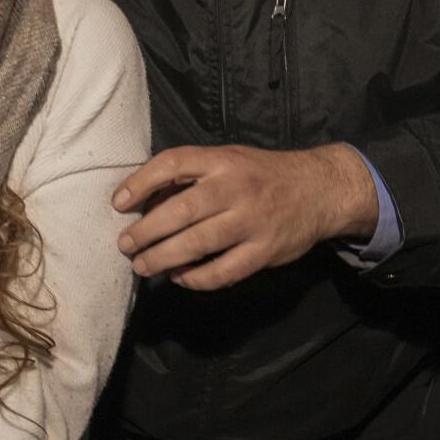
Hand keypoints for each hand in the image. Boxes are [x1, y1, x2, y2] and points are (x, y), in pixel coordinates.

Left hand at [111, 144, 376, 288]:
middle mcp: (235, 188)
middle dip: (145, 232)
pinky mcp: (264, 251)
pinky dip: (197, 278)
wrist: (321, 189)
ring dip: (163, 258)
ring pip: (197, 244)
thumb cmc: (262, 175)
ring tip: (143, 266)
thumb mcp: (229, 160)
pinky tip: (181, 278)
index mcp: (222, 160)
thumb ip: (193, 175)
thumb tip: (144, 200)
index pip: (173, 163)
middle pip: (180, 211)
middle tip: (125, 245)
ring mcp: (251, 221)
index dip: (141, 182)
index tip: (118, 203)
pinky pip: (224, 271)